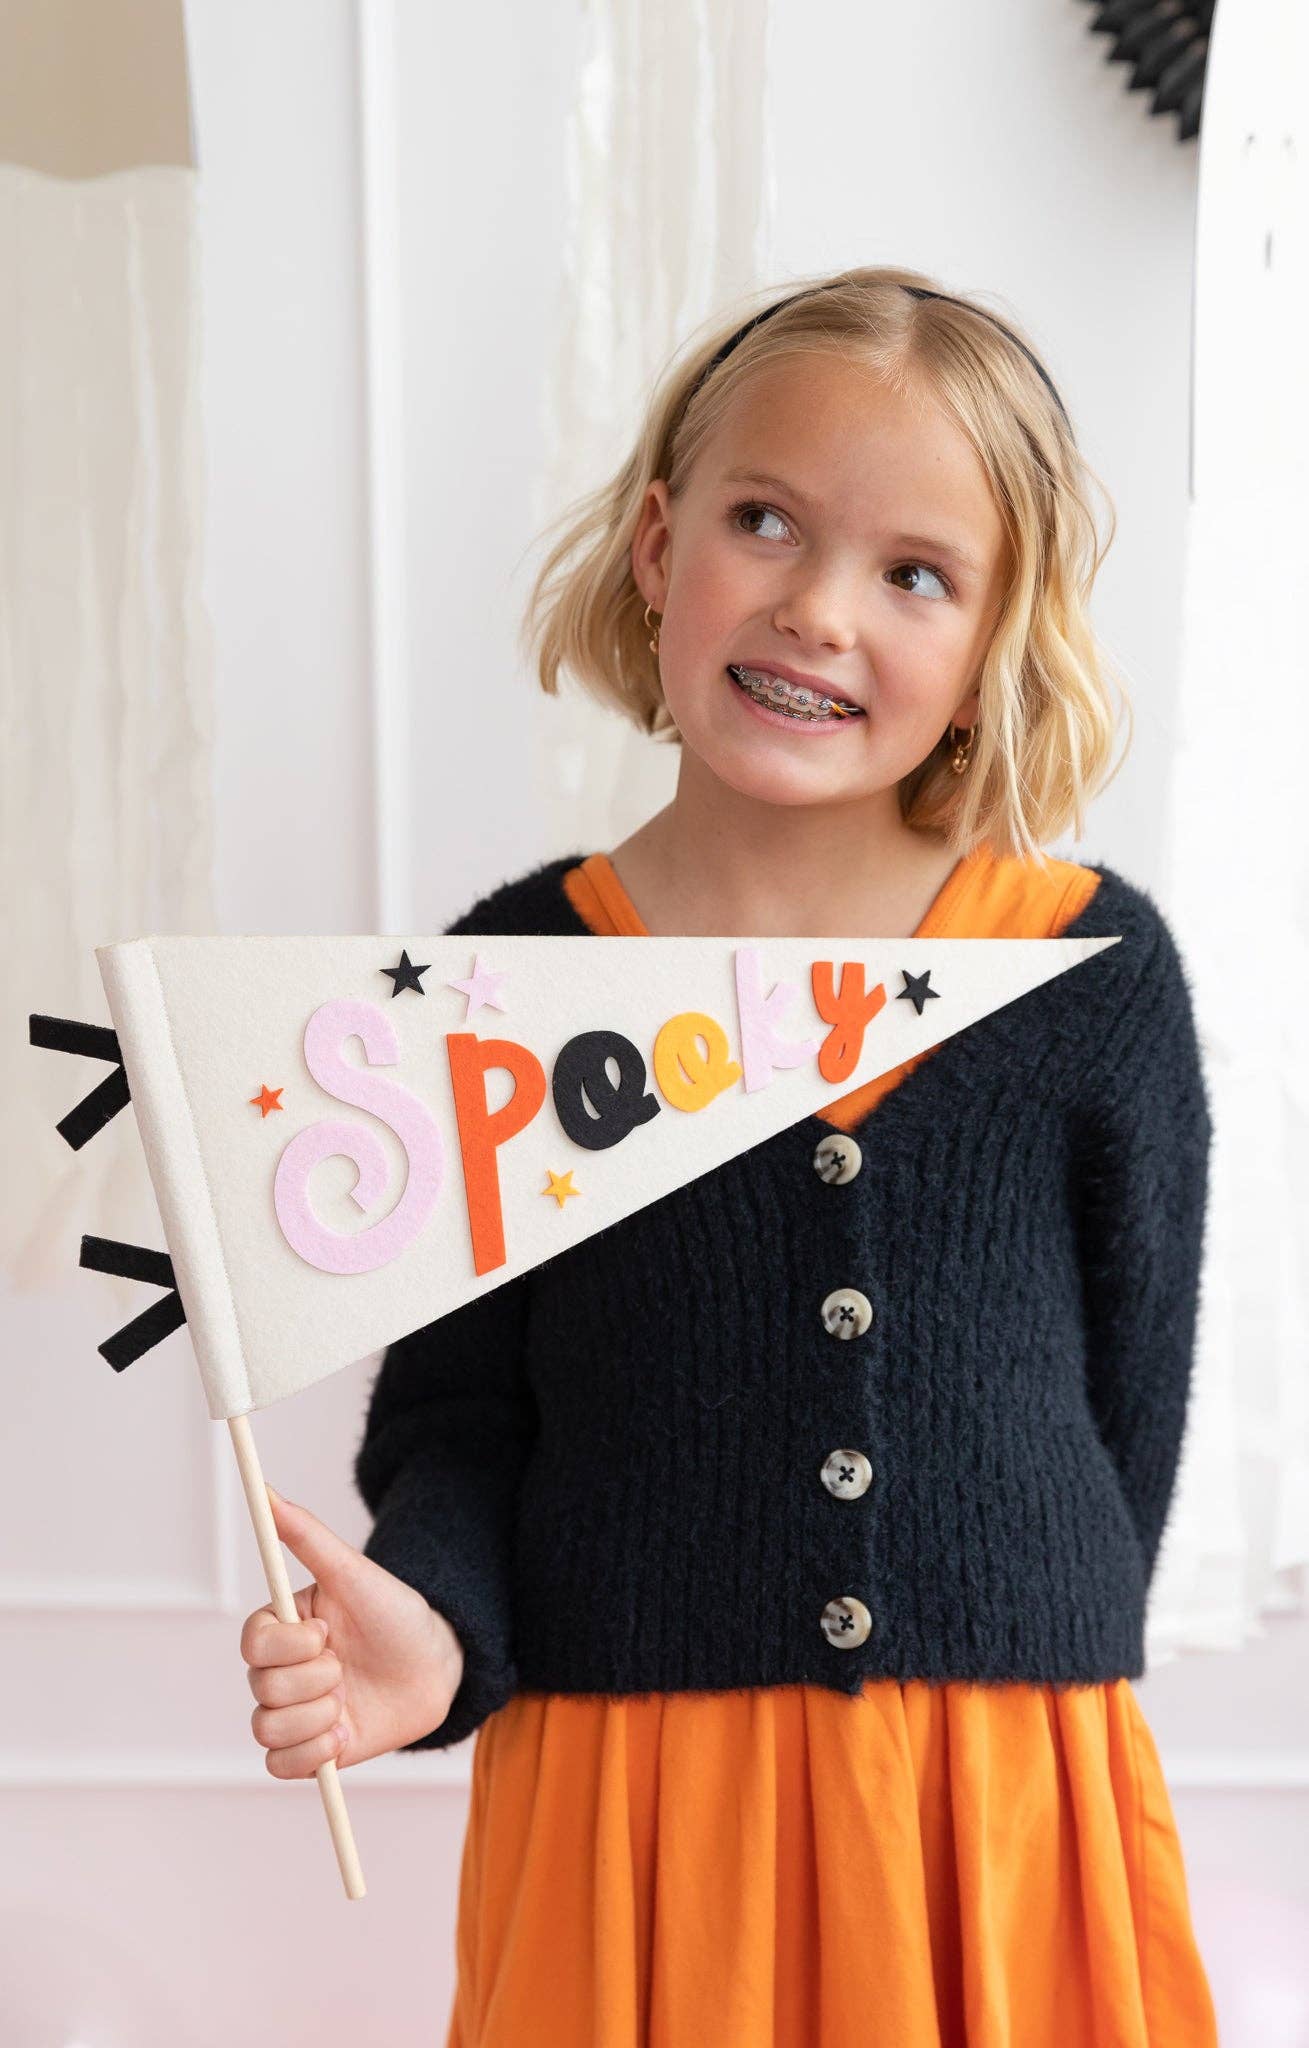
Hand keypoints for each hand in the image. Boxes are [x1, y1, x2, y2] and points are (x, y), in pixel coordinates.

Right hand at [241, 1487, 464, 1773]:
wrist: (436, 1665)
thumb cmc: (395, 1612)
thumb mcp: (353, 1572)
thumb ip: (306, 1535)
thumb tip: (265, 1491)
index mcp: (284, 1628)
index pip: (252, 1643)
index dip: (290, 1646)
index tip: (328, 1634)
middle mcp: (283, 1670)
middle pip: (262, 1689)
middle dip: (315, 1680)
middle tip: (346, 1668)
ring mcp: (296, 1712)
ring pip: (267, 1730)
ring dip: (317, 1717)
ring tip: (348, 1702)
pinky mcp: (312, 1750)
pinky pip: (281, 1767)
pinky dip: (312, 1755)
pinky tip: (343, 1735)